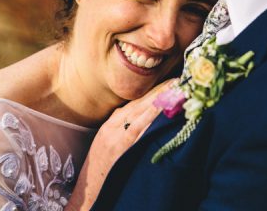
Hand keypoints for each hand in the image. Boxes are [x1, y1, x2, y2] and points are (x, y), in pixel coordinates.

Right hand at [66, 79, 173, 209]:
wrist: (87, 187)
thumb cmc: (101, 167)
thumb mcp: (108, 142)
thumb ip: (120, 128)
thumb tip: (136, 115)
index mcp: (112, 122)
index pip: (136, 101)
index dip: (154, 90)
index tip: (171, 81)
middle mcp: (113, 124)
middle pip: (140, 102)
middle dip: (160, 90)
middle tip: (179, 79)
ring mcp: (116, 134)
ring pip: (140, 111)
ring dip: (159, 98)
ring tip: (176, 89)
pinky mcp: (120, 145)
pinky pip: (138, 127)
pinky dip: (150, 116)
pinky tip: (162, 109)